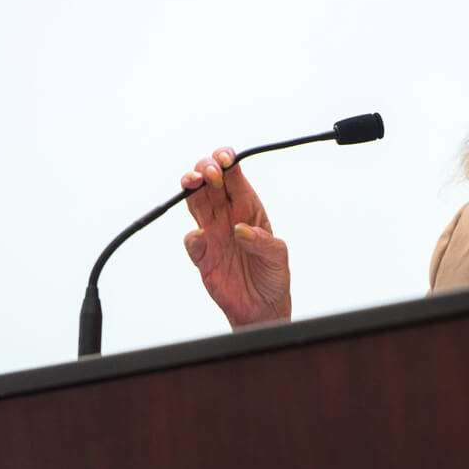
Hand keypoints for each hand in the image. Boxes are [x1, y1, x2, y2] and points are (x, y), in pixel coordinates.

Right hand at [181, 147, 290, 325]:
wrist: (262, 308)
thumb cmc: (273, 276)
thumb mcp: (278, 256)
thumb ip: (262, 241)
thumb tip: (240, 230)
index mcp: (248, 208)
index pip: (234, 176)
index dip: (227, 161)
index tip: (225, 159)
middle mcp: (227, 216)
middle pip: (209, 182)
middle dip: (205, 169)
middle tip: (208, 174)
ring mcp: (213, 234)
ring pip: (195, 202)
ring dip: (190, 189)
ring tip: (192, 183)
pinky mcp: (202, 256)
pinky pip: (191, 241)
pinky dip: (192, 237)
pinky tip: (200, 237)